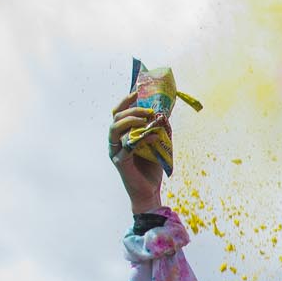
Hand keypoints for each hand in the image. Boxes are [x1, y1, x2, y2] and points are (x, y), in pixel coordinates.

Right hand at [109, 92, 164, 211]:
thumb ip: (159, 126)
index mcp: (121, 133)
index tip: (137, 91)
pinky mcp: (120, 161)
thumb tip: (167, 109)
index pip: (118, 112)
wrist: (150, 189)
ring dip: (131, 120)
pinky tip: (156, 137)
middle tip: (149, 110)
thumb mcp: (158, 141)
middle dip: (132, 109)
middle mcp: (115, 140)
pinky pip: (128, 145)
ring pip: (115, 129)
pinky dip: (143, 138)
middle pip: (116, 117)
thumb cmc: (152, 166)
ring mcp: (115, 150)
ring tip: (147, 120)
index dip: (126, 100)